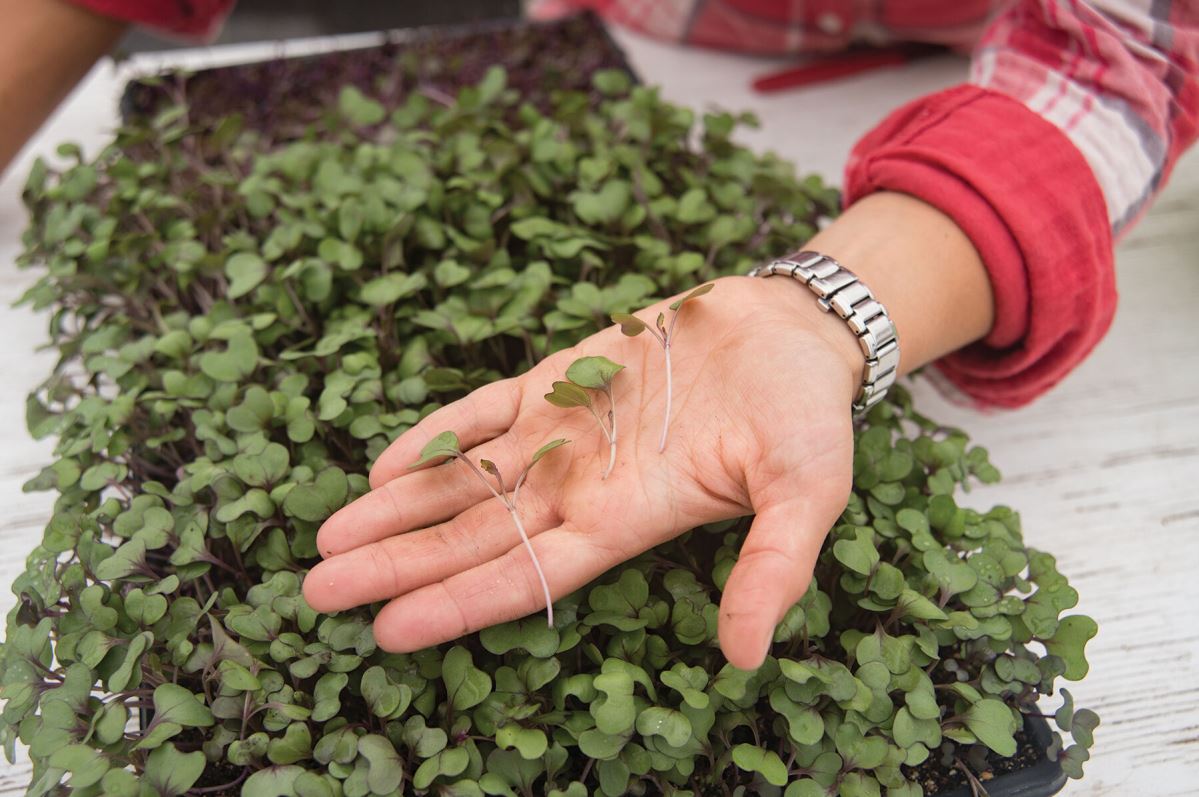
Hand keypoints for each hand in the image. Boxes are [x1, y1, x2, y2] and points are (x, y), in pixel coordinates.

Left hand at [302, 274, 862, 670]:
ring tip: (328, 540)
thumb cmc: (806, 415)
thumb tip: (745, 659)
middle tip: (316, 593)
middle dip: (397, 565)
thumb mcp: (807, 494)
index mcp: (628, 520)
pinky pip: (483, 411)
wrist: (791, 331)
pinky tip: (383, 464)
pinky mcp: (560, 377)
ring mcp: (563, 433)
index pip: (528, 575)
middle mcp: (582, 486)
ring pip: (465, 479)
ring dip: (398, 508)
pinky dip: (436, 435)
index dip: (460, 603)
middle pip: (473, 536)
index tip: (389, 630)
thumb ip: (774, 568)